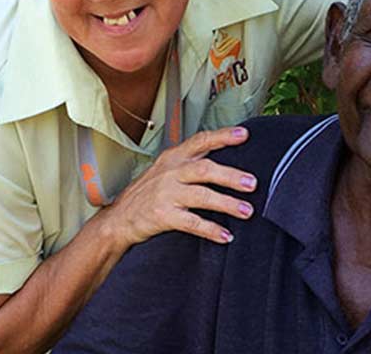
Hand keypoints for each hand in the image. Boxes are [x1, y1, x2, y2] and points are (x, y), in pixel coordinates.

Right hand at [105, 126, 256, 247]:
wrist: (117, 220)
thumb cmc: (147, 193)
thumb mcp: (165, 170)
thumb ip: (191, 162)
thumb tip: (227, 160)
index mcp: (173, 157)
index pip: (200, 141)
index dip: (222, 136)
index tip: (244, 134)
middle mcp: (170, 172)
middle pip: (205, 169)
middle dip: (231, 176)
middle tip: (253, 184)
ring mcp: (166, 194)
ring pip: (202, 196)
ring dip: (227, 204)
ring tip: (247, 211)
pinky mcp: (162, 216)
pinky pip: (192, 222)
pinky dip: (211, 229)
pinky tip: (225, 235)